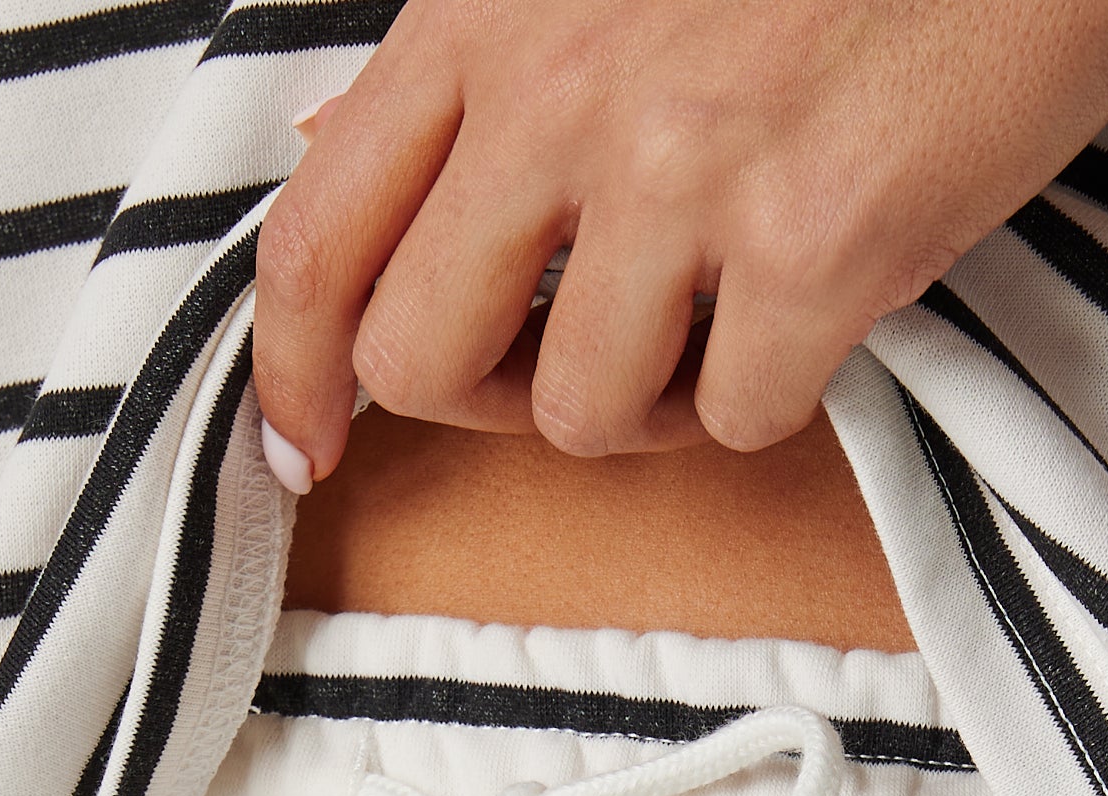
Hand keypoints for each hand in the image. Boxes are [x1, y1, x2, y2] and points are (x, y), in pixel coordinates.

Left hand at [252, 0, 1107, 480]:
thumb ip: (467, 64)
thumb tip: (333, 153)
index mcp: (488, 18)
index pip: (319, 234)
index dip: (294, 371)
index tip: (307, 440)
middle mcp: (563, 94)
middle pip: (420, 360)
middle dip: (485, 400)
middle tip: (560, 367)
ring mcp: (687, 176)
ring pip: (579, 415)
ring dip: (647, 407)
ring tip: (718, 318)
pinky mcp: (813, 249)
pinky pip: (739, 420)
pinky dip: (773, 397)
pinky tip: (810, 309)